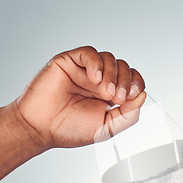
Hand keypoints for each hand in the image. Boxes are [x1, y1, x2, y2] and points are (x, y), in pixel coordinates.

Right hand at [9, 46, 145, 148]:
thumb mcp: (107, 128)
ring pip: (109, 58)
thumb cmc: (69, 130)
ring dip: (112, 74)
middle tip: (117, 97)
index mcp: (109, 95)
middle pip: (124, 67)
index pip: (132, 80)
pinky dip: (96, 63)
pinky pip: (89, 52)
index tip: (131, 97)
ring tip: (105, 92)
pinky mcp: (69, 62)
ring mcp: (84, 70)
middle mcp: (98, 81)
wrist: (40, 128)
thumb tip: (142, 96)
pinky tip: (94, 78)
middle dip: (126, 81)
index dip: (137, 84)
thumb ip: (128, 115)